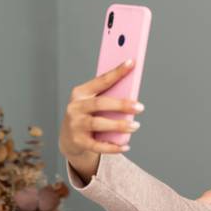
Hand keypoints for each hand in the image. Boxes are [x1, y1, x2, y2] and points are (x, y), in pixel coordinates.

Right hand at [59, 59, 144, 181]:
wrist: (69, 139)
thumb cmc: (88, 115)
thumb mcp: (94, 103)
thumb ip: (109, 97)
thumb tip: (132, 95)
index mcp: (81, 93)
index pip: (101, 80)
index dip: (117, 72)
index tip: (132, 63)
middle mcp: (75, 107)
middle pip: (100, 103)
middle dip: (121, 104)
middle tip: (140, 107)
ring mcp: (75, 125)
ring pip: (98, 123)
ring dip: (119, 125)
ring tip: (135, 126)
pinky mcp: (78, 141)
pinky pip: (97, 145)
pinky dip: (112, 146)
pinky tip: (125, 145)